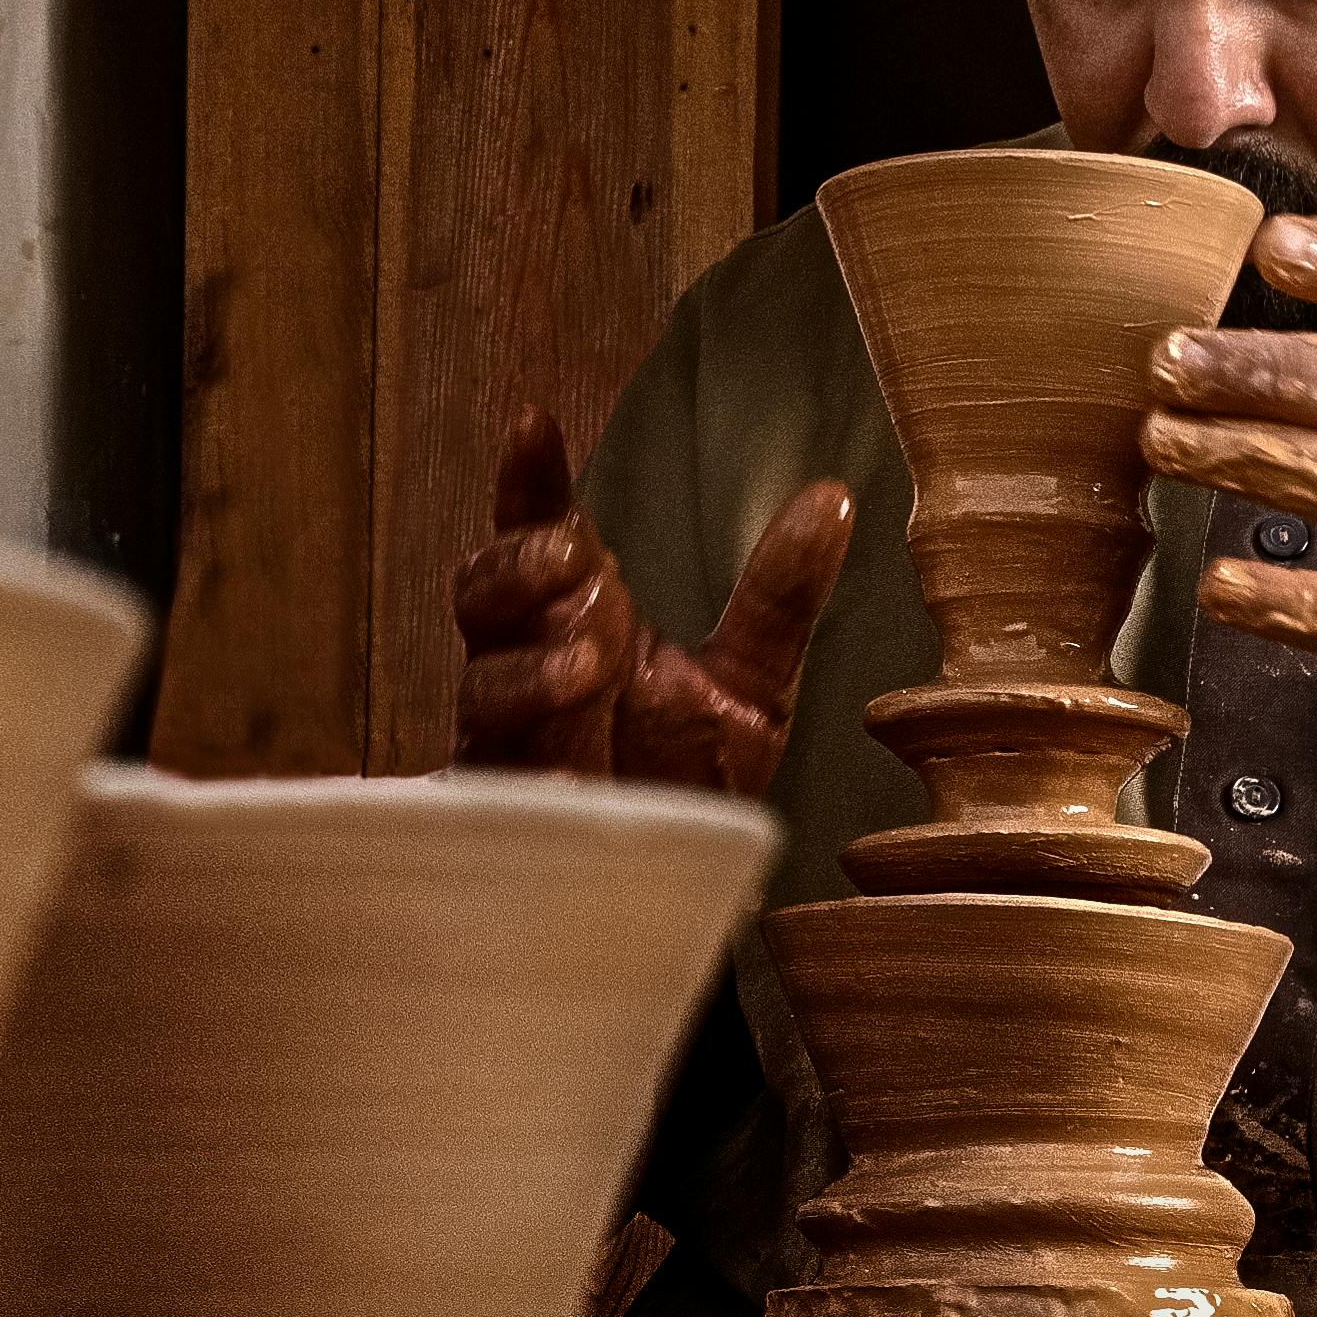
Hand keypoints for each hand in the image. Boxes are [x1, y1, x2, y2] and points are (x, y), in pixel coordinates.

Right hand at [449, 409, 851, 798]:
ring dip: (529, 671)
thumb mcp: (751, 684)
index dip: (528, 481)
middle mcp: (530, 668)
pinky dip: (526, 782)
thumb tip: (834, 496)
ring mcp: (508, 743)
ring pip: (482, 686)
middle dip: (520, 567)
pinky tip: (561, 779)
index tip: (534, 423)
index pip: (541, 534)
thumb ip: (778, 596)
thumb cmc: (687, 780)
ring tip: (590, 667)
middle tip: (579, 557)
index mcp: (581, 620)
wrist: (669, 893)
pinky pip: (493, 794)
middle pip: (482, 594)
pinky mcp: (504, 819)